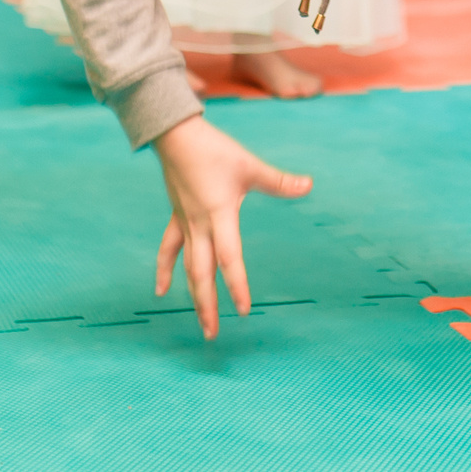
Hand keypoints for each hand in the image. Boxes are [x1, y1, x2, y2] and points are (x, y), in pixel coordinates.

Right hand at [151, 113, 311, 338]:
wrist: (175, 136)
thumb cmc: (215, 150)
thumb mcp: (250, 166)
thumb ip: (279, 181)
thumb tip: (309, 186)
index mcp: (219, 216)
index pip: (230, 259)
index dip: (237, 286)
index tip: (244, 310)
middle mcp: (199, 226)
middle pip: (202, 274)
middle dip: (207, 306)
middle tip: (213, 335)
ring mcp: (185, 224)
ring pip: (187, 268)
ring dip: (192, 295)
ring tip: (199, 321)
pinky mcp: (177, 217)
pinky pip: (169, 250)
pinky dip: (165, 271)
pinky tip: (161, 291)